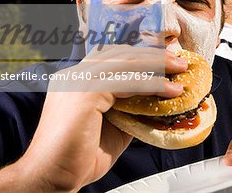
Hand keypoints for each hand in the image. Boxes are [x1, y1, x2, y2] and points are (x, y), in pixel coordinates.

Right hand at [16, 46, 187, 191]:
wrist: (52, 178)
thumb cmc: (78, 156)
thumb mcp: (113, 126)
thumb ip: (129, 108)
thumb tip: (154, 101)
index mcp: (79, 80)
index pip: (114, 57)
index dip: (142, 54)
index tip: (166, 58)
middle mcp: (76, 75)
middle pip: (121, 53)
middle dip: (153, 55)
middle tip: (179, 61)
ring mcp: (78, 81)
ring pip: (125, 63)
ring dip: (157, 65)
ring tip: (180, 70)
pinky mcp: (84, 92)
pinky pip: (125, 81)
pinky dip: (151, 83)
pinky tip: (168, 90)